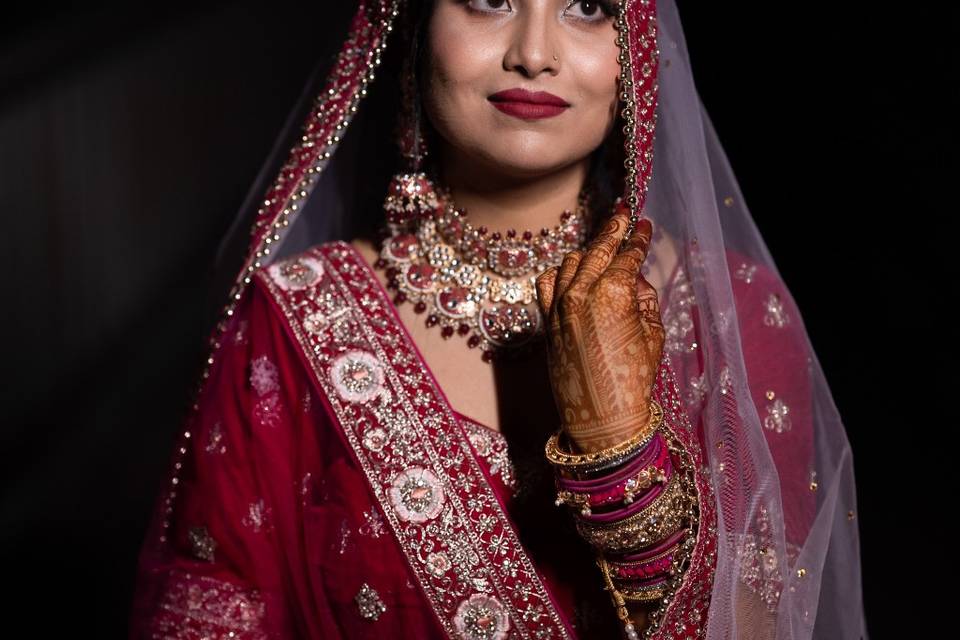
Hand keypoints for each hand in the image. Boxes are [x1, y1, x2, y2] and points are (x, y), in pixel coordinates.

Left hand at [535, 207, 663, 452]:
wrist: (601, 419)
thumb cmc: (634, 380)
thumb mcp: (653, 335)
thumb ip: (643, 299)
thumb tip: (634, 279)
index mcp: (613, 294)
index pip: (627, 256)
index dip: (638, 239)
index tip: (643, 225)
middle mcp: (581, 294)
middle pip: (597, 250)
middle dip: (612, 230)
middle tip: (622, 215)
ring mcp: (559, 306)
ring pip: (571, 263)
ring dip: (588, 252)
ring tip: (602, 247)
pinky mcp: (547, 322)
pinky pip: (547, 283)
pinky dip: (560, 273)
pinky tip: (571, 271)